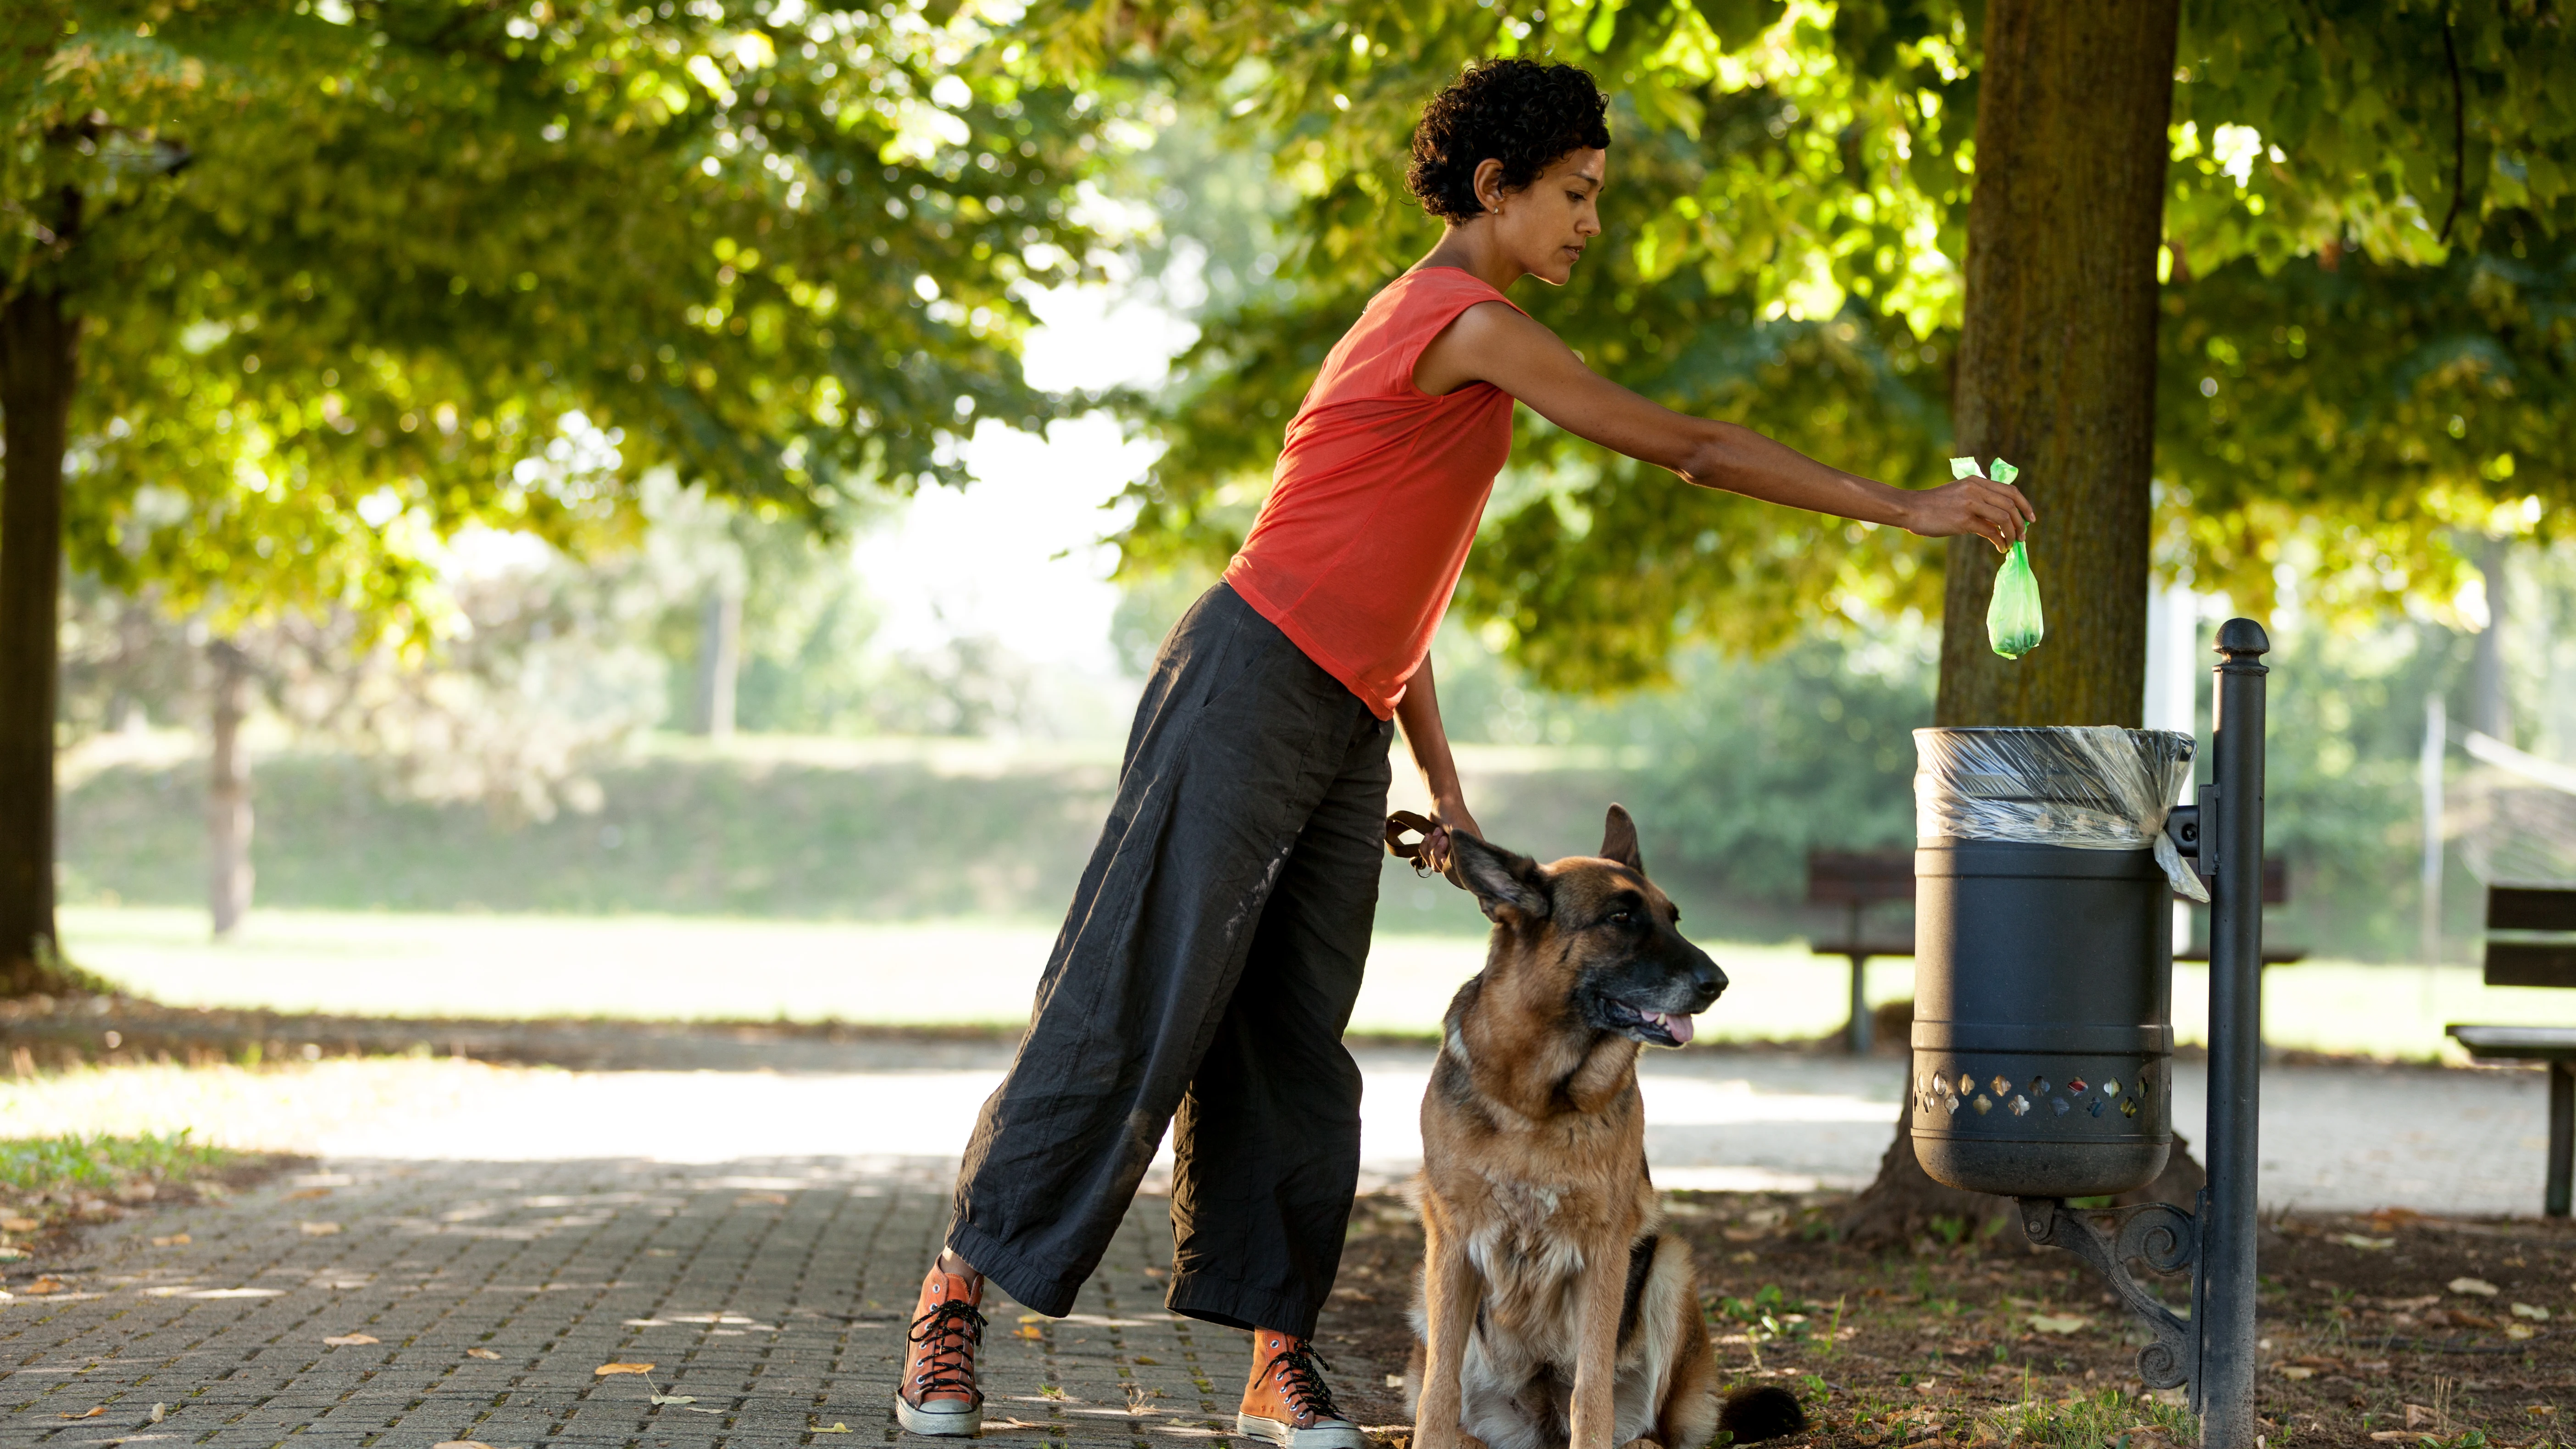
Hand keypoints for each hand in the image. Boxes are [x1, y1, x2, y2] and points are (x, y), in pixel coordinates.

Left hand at [1425, 796, 1482, 877]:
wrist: (1441, 801)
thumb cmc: (1454, 813)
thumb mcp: (1461, 829)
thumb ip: (1461, 847)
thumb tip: (1460, 865)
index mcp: (1469, 852)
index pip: (1459, 871)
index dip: (1448, 863)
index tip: (1446, 847)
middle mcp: (1459, 855)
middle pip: (1443, 869)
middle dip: (1437, 851)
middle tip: (1442, 836)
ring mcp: (1447, 853)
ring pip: (1433, 864)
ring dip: (1430, 847)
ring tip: (1435, 832)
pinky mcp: (1436, 849)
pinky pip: (1426, 857)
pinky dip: (1424, 846)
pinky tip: (1429, 834)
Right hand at [1904, 476, 2034, 550]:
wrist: (1911, 509)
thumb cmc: (1933, 505)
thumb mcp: (1959, 495)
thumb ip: (1979, 501)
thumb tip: (2000, 520)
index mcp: (1977, 481)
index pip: (2011, 490)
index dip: (2025, 505)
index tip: (2031, 519)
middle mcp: (1976, 489)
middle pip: (2011, 505)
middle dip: (2021, 523)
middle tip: (2022, 536)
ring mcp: (1970, 503)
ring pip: (2004, 518)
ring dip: (2012, 533)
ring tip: (2011, 544)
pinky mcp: (1964, 520)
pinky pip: (1991, 531)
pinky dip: (2000, 541)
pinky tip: (2000, 548)